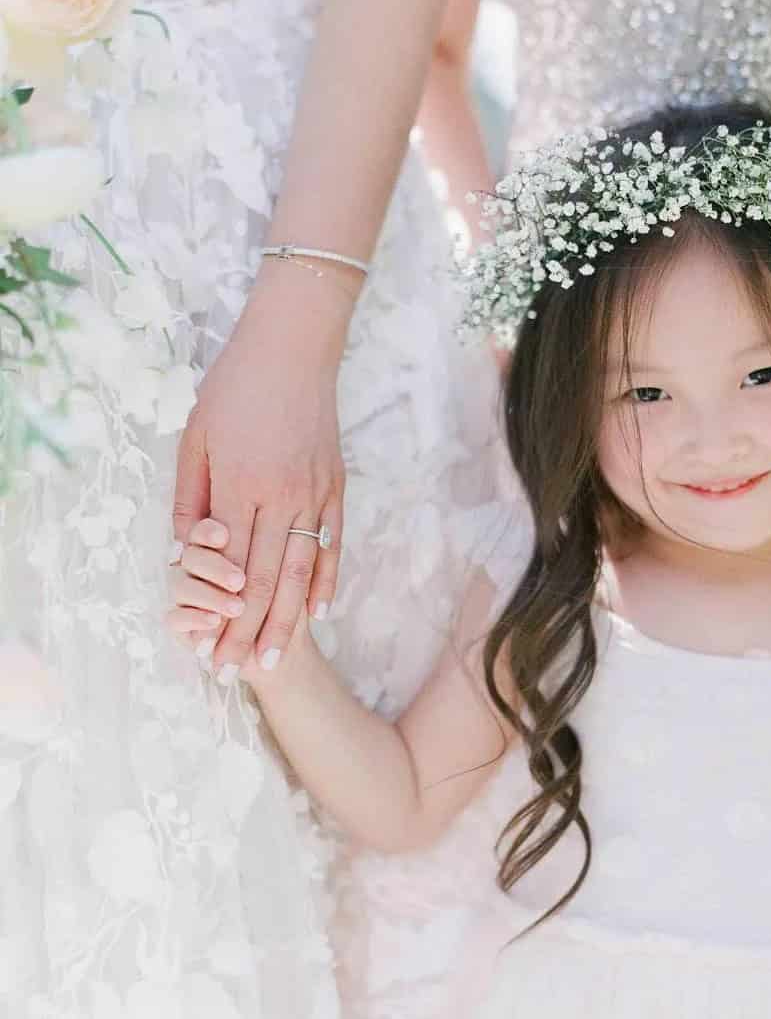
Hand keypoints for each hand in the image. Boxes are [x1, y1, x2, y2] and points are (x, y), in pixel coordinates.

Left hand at [172, 272, 347, 679]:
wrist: (293, 347)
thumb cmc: (234, 388)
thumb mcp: (195, 439)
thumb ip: (191, 500)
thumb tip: (187, 554)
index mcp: (239, 485)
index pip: (229, 566)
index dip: (218, 613)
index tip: (207, 648)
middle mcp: (281, 496)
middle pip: (265, 579)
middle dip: (248, 631)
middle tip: (237, 672)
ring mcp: (314, 493)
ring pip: (301, 570)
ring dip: (286, 619)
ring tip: (274, 656)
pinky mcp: (335, 487)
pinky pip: (332, 543)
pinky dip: (326, 580)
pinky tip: (318, 612)